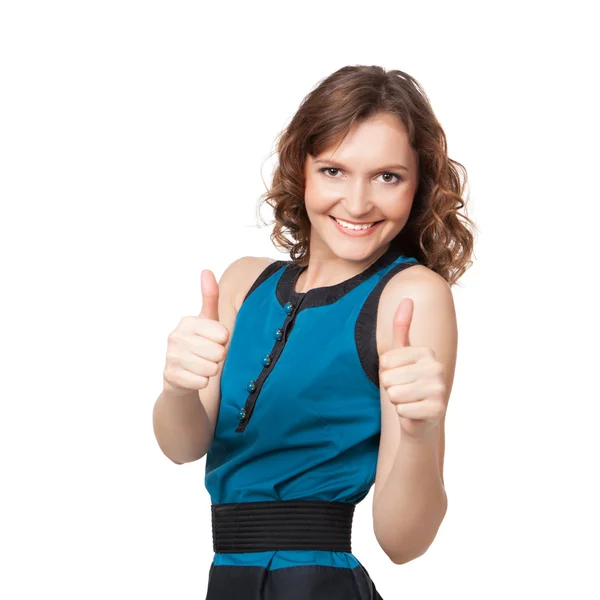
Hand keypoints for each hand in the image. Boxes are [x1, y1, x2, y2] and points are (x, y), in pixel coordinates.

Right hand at [163, 269, 229, 394]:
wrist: (181, 376)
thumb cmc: (200, 344)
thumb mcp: (207, 321)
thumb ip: (209, 297)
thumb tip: (206, 270)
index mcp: (187, 321)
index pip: (223, 334)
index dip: (223, 341)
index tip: (214, 341)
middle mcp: (175, 337)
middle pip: (218, 352)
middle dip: (218, 357)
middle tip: (209, 356)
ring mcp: (170, 357)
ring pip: (210, 368)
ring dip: (211, 370)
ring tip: (202, 366)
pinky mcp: (170, 376)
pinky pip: (201, 382)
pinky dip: (203, 382)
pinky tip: (195, 377)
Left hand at [379, 297, 446, 441]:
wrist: (420, 417)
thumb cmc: (407, 382)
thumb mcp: (401, 353)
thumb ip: (402, 327)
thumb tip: (406, 298)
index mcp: (426, 352)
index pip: (385, 361)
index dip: (386, 372)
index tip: (400, 375)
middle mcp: (436, 367)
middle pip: (388, 378)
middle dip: (390, 387)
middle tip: (404, 390)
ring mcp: (439, 388)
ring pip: (394, 393)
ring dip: (396, 400)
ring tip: (408, 399)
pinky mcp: (437, 409)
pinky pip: (401, 409)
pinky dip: (403, 413)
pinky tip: (413, 411)